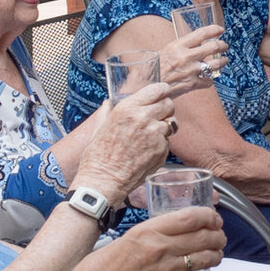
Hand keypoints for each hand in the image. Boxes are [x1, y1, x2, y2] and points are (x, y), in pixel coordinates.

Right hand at [76, 84, 176, 203]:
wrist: (104, 181)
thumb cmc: (97, 156)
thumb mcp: (98, 128)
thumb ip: (106, 112)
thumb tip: (107, 103)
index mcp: (127, 109)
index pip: (157, 89)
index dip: (162, 90)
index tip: (162, 92)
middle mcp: (144, 118)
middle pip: (169, 104)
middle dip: (165, 108)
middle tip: (157, 115)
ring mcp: (155, 135)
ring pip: (171, 123)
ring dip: (164, 127)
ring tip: (149, 136)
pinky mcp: (162, 151)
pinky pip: (167, 142)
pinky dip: (160, 145)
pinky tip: (146, 151)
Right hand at [78, 205, 225, 270]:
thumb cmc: (100, 267)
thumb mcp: (126, 238)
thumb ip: (151, 233)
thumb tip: (171, 230)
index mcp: (148, 230)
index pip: (190, 217)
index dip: (209, 216)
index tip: (214, 218)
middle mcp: (160, 248)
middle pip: (203, 236)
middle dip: (218, 236)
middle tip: (220, 237)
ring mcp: (165, 270)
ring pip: (205, 258)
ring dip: (216, 256)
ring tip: (217, 255)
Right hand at [158, 24, 226, 92]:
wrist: (146, 86)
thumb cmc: (153, 68)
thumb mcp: (164, 51)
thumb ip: (179, 47)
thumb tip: (192, 43)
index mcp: (178, 46)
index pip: (201, 33)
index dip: (214, 30)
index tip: (220, 30)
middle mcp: (186, 57)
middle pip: (213, 47)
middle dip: (222, 45)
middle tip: (224, 45)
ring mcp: (191, 71)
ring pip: (216, 64)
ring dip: (223, 62)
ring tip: (224, 61)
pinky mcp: (192, 84)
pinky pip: (208, 81)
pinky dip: (210, 80)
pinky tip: (208, 79)